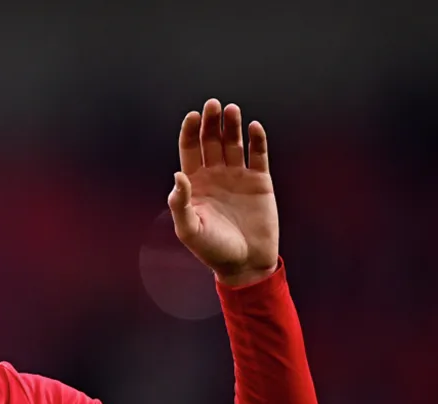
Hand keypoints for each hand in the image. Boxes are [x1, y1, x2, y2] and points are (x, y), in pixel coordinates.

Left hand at [167, 99, 278, 286]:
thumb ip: (180, 203)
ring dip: (232, 126)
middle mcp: (215, 175)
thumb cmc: (212, 249)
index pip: (190, 150)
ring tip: (232, 110)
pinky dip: (257, 140)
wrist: (245, 264)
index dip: (190, 132)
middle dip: (211, 123)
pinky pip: (258, 154)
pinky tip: (253, 126)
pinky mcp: (260, 181)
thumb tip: (177, 176)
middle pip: (211, 141)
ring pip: (234, 143)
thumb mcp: (189, 229)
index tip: (192, 116)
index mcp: (195, 183)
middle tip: (213, 105)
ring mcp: (238, 176)